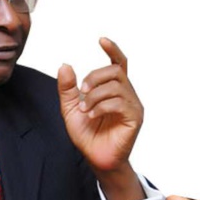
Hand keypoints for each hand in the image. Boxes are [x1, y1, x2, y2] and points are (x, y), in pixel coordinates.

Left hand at [58, 38, 144, 199]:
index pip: (118, 63)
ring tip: (85, 109)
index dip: (113, 49)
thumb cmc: (87, 135)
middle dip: (95, 77)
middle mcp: (127, 94)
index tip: (101, 39)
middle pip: (115, 71)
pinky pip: (119, 102)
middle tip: (82, 91)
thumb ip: (67, 88)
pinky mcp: (135, 118)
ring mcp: (133, 106)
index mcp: (114, 89)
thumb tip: (65, 65)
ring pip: (116, 85)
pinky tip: (91, 115)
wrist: (96, 159)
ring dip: (95, 95)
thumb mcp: (70, 108)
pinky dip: (101, 106)